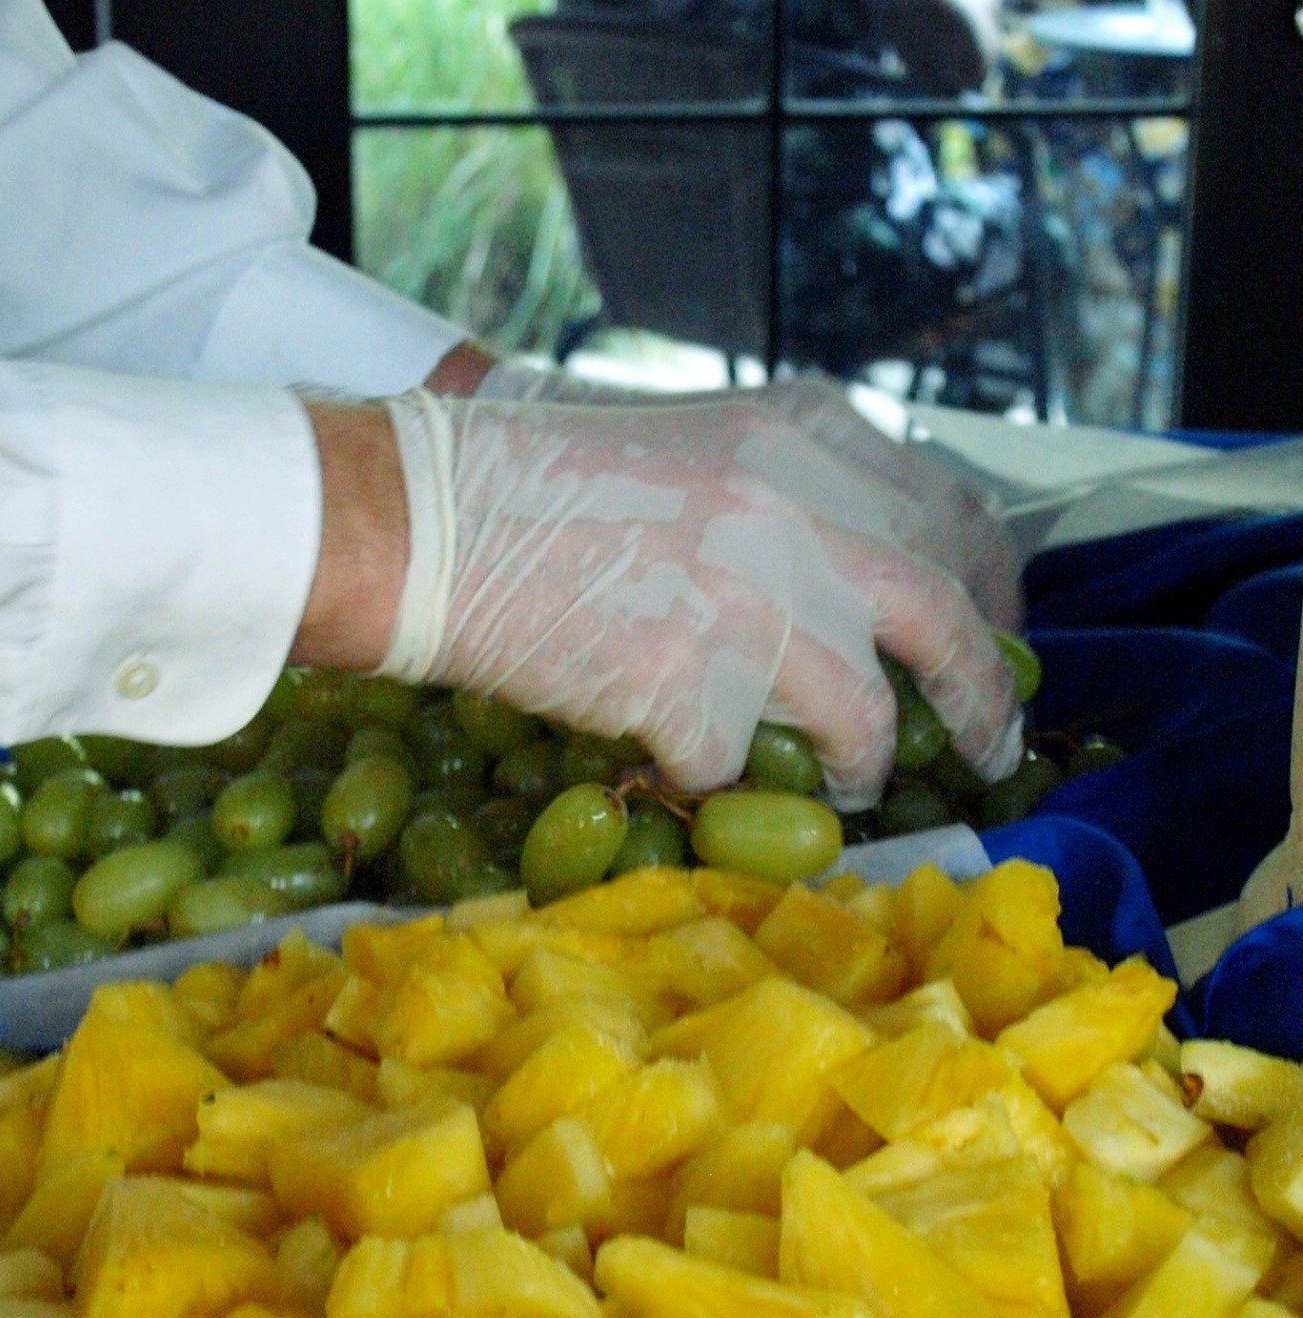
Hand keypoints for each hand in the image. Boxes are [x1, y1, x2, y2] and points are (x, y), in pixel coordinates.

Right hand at [368, 388, 1022, 809]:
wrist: (424, 519)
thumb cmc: (534, 479)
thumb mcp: (693, 444)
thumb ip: (790, 491)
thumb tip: (867, 579)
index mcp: (808, 435)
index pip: (957, 519)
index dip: (989, 593)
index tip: (991, 638)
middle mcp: (801, 511)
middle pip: (946, 622)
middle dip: (982, 699)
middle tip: (989, 747)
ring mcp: (748, 602)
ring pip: (865, 718)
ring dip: (864, 765)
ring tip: (851, 785)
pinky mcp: (686, 687)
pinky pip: (737, 766)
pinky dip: (717, 776)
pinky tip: (689, 765)